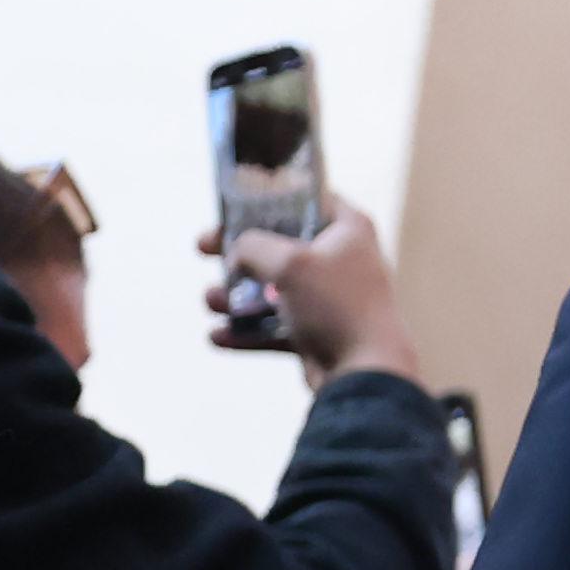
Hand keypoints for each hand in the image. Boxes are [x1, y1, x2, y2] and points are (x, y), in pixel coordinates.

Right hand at [201, 191, 419, 386]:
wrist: (366, 373)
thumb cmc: (337, 307)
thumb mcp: (289, 262)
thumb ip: (252, 246)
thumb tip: (236, 253)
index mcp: (348, 229)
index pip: (307, 198)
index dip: (269, 197)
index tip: (235, 203)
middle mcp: (342, 259)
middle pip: (280, 246)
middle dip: (237, 251)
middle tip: (203, 248)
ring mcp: (330, 298)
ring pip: (273, 290)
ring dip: (236, 296)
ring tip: (211, 301)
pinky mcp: (319, 333)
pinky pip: (276, 328)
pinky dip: (248, 332)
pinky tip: (218, 336)